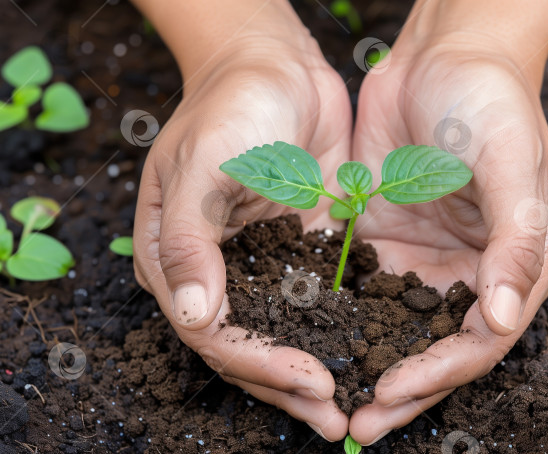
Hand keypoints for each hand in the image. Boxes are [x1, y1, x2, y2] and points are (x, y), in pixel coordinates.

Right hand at [131, 1, 351, 440]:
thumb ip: (192, 241)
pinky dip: (338, 334)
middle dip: (291, 385)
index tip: (311, 379)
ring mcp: (262, 265)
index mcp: (178, 259)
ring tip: (352, 408)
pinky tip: (369, 354)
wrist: (277, 66)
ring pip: (286, 335)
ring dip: (314, 372)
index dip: (261, 362)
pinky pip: (318, 304)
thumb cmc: (231, 105)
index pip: (215, 331)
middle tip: (337, 416)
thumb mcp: (202, 165)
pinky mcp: (302, 253)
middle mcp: (218, 272)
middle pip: (250, 346)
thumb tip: (195, 317)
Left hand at [347, 0, 547, 443]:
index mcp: (512, 264)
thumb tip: (499, 319)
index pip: (478, 339)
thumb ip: (515, 242)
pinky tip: (309, 337)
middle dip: (401, 389)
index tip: (392, 394)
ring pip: (394, 326)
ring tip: (330, 400)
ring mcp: (424, 256)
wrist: (444, 52)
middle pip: (434, 346)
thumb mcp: (512, 164)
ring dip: (366, 361)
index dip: (438, 373)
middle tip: (359, 426)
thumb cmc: (490, 100)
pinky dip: (341, 316)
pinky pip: (361, 286)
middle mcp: (468, 270)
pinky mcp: (385, 237)